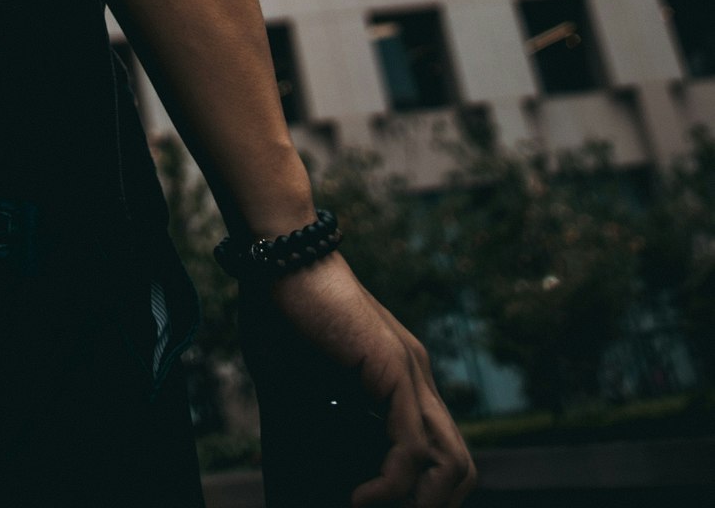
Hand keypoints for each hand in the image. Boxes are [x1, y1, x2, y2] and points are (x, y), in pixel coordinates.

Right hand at [266, 253, 474, 505]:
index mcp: (400, 380)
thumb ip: (300, 426)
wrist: (277, 253)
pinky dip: (391, 485)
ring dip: (419, 506)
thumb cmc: (277, 310)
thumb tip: (285, 483)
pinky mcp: (393, 369)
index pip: (440, 455)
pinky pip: (412, 448)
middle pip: (458, 467)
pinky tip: (358, 500)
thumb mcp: (293, 385)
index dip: (420, 494)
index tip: (373, 506)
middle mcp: (417, 378)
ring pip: (451, 465)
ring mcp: (411, 372)